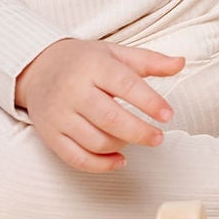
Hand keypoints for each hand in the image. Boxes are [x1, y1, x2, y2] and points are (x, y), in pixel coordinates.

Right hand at [16, 35, 185, 172]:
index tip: (168, 115)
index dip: (150, 102)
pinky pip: (76, 158)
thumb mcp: (116, 53)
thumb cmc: (84, 61)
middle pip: (110, 118)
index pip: (126, 85)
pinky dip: (100, 165)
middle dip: (139, 132)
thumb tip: (181, 63)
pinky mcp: (50, 135)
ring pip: (95, 141)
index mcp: (94, 66)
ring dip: (121, 146)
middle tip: (158, 138)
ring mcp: (60, 115)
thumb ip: (149, 61)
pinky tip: (120, 161)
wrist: (37, 68)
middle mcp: (74, 90)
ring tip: (134, 139)